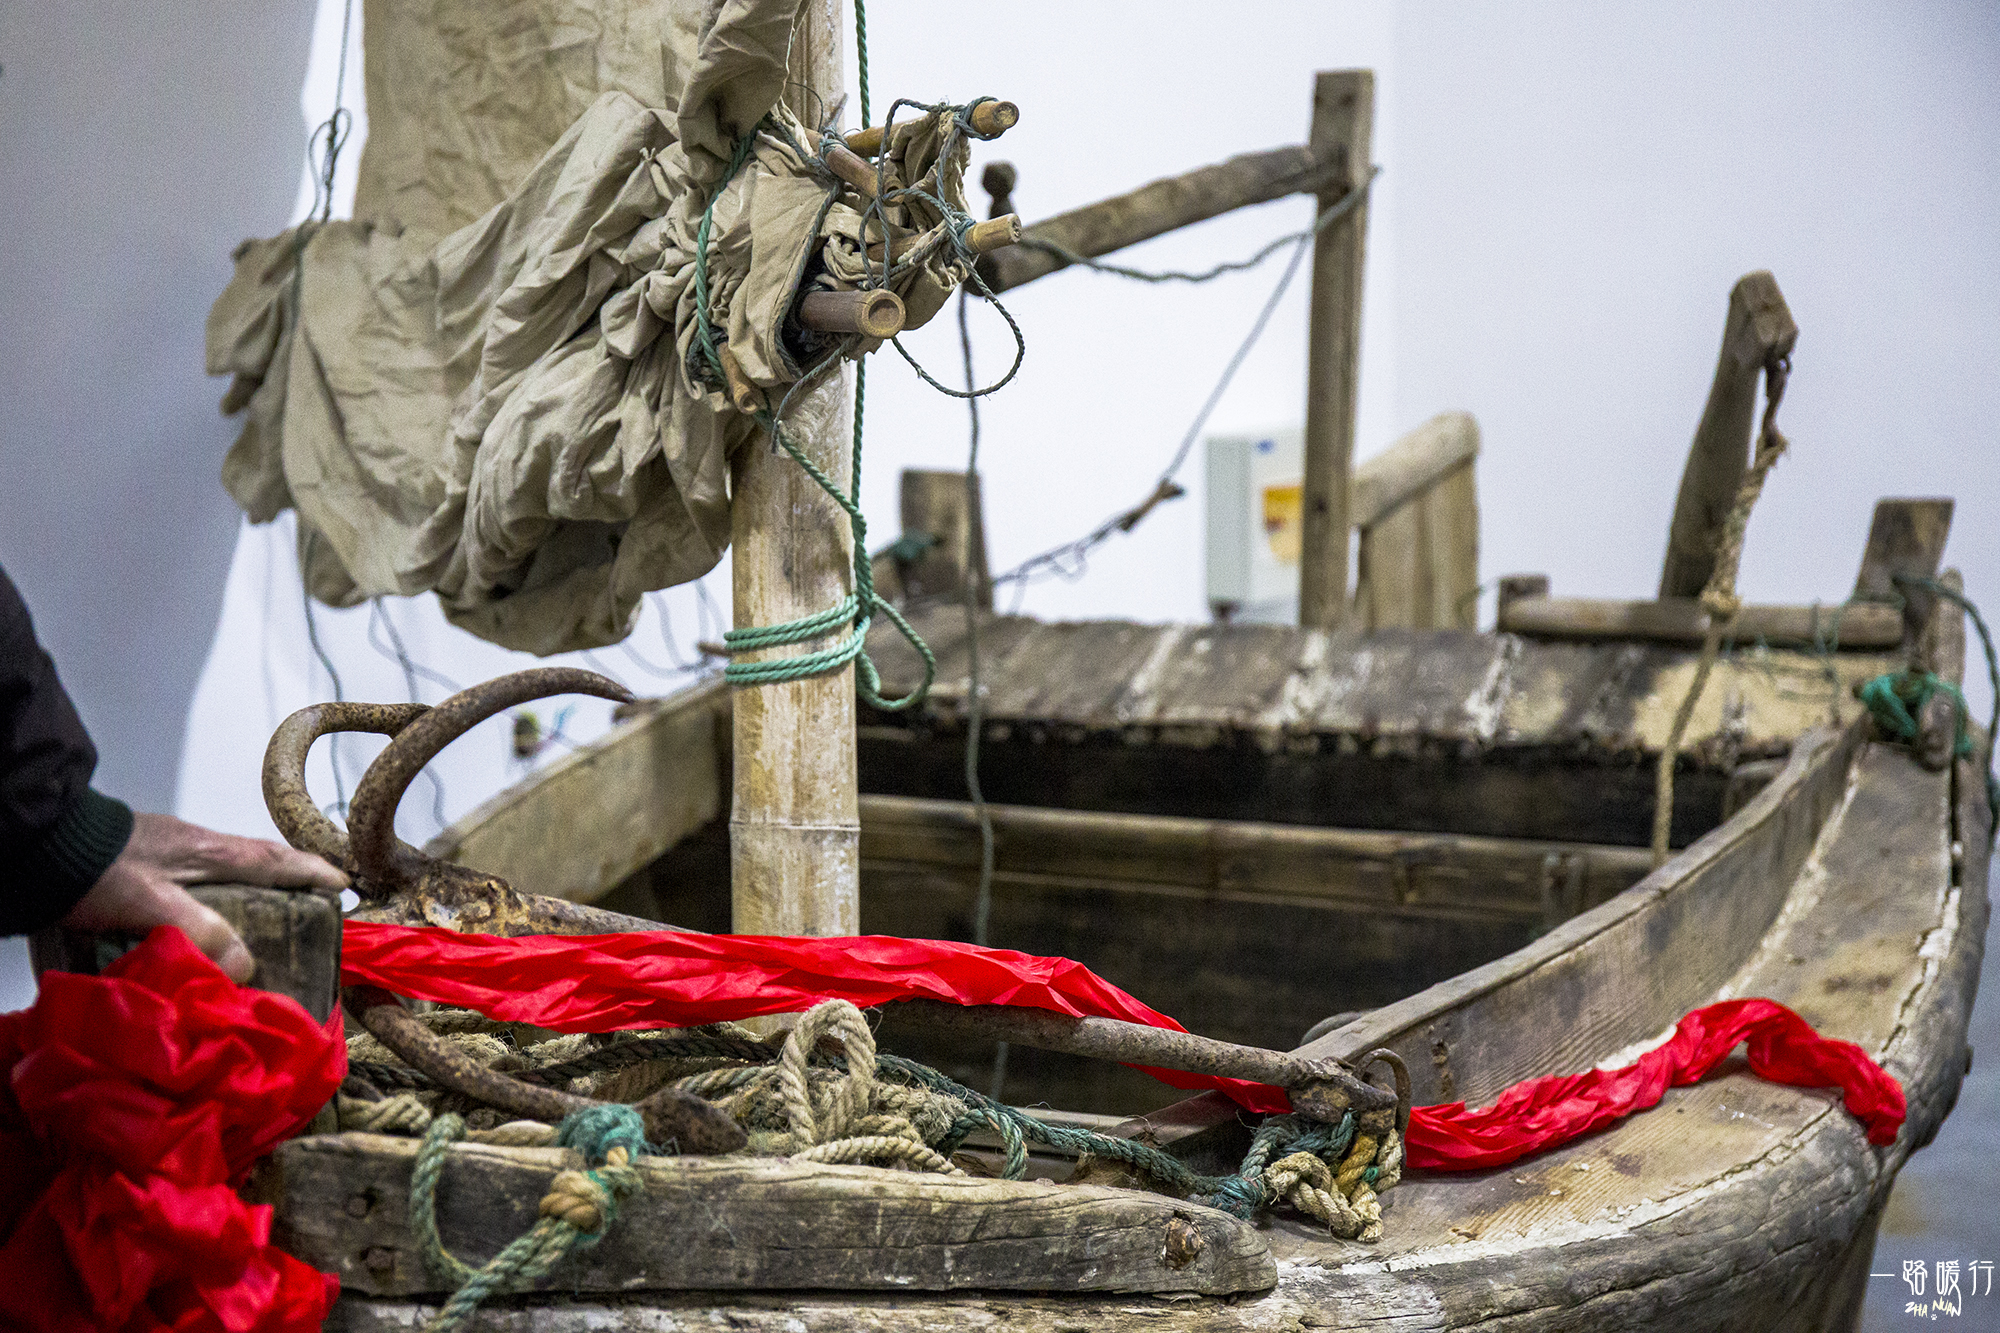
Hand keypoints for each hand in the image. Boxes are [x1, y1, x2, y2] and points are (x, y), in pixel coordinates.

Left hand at [59, 814, 347, 982]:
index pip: (272, 860)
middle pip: (254, 864)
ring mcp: (166, 853)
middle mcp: (194, 847)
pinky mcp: (140, 865)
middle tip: (309, 906)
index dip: (310, 872)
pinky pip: (194, 884)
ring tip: (260, 923)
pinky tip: (199, 924)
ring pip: (222, 874)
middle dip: (287, 881)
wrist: (38, 845)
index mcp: (208, 850)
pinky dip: (210, 901)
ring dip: (247, 892)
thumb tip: (247, 966)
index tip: (342, 883)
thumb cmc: (96, 870)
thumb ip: (202, 933)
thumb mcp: (152, 904)